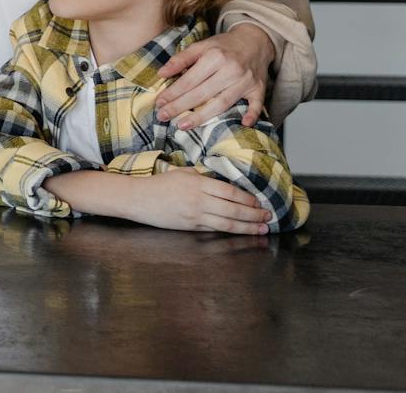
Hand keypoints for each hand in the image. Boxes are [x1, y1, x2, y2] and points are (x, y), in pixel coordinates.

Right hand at [120, 166, 273, 233]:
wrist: (137, 198)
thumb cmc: (158, 184)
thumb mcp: (181, 173)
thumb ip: (201, 177)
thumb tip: (220, 183)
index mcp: (197, 182)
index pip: (230, 191)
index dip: (247, 198)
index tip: (259, 201)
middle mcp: (198, 199)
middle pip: (233, 208)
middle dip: (254, 213)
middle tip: (268, 216)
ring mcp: (195, 214)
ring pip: (228, 222)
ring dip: (248, 226)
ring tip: (262, 228)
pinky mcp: (190, 226)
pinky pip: (215, 229)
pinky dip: (232, 231)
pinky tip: (242, 232)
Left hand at [157, 23, 273, 128]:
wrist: (254, 40)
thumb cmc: (223, 46)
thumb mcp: (201, 45)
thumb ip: (181, 59)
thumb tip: (161, 74)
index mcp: (214, 57)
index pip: (190, 79)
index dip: (173, 92)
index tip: (159, 102)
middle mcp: (230, 70)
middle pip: (203, 93)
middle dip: (180, 106)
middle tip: (163, 116)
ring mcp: (246, 81)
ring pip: (223, 103)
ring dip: (203, 117)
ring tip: (183, 126)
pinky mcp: (258, 89)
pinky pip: (256, 104)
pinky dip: (252, 115)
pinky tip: (243, 124)